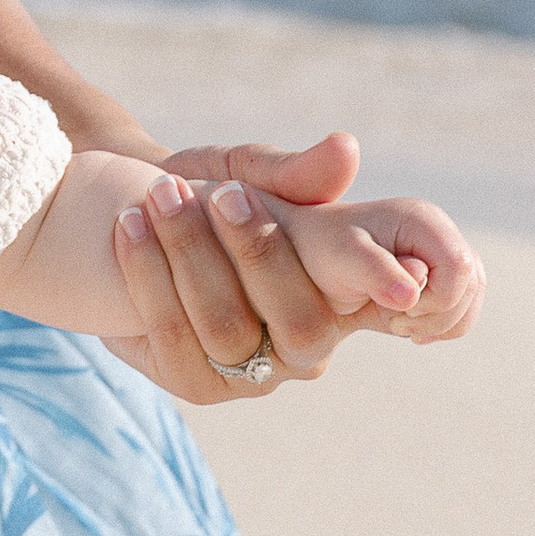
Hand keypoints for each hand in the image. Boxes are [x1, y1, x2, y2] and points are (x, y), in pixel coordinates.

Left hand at [103, 134, 483, 401]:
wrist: (135, 212)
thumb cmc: (212, 189)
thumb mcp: (251, 169)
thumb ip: (294, 172)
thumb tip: (344, 151)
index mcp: (351, 286)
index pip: (403, 297)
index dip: (403, 293)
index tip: (406, 287)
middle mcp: (316, 341)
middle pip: (303, 321)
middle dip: (259, 251)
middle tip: (222, 191)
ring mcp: (262, 372)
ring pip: (231, 329)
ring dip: (189, 256)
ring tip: (158, 196)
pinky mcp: (200, 384)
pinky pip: (175, 341)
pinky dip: (148, 277)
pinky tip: (128, 228)